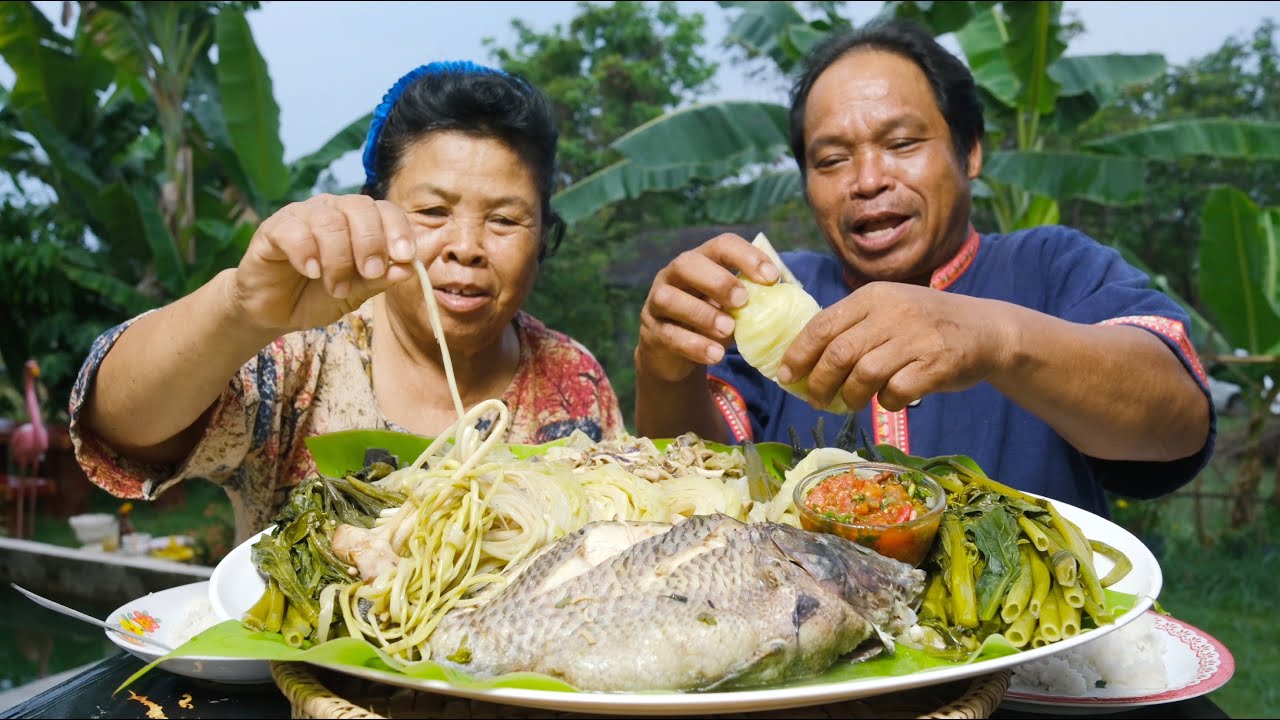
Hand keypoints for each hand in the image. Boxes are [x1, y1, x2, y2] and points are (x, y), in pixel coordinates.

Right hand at [229, 194, 435, 333]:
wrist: (276, 312)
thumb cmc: (320, 296)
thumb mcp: (357, 293)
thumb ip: (380, 279)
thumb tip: (409, 268)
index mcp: (359, 221)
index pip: (386, 210)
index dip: (398, 230)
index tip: (405, 256)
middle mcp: (332, 210)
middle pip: (360, 207)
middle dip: (371, 242)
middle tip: (370, 272)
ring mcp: (302, 216)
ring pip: (329, 221)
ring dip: (339, 259)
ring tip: (337, 288)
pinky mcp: (274, 228)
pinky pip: (294, 230)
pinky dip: (307, 253)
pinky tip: (311, 272)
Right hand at [636, 233, 779, 382]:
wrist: (677, 353)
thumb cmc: (714, 319)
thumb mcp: (735, 306)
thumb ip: (756, 297)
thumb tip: (792, 294)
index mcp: (701, 261)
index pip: (721, 245)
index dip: (746, 257)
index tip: (772, 278)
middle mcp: (674, 275)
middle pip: (687, 264)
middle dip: (717, 280)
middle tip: (742, 301)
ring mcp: (657, 303)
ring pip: (670, 298)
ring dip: (702, 313)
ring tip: (728, 329)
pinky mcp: (652, 332)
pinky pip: (669, 335)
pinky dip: (694, 345)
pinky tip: (716, 354)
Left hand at [778, 283, 1014, 411]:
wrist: (987, 330)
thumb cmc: (926, 324)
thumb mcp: (889, 309)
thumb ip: (853, 326)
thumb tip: (803, 359)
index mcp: (873, 296)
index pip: (822, 324)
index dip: (799, 353)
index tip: (786, 376)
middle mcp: (893, 313)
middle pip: (838, 353)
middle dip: (818, 382)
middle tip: (814, 399)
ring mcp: (916, 338)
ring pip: (863, 375)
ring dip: (850, 396)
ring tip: (850, 403)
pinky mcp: (936, 364)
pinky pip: (895, 392)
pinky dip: (886, 403)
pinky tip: (889, 401)